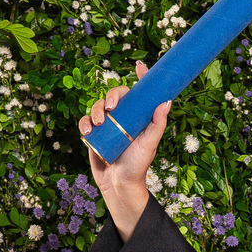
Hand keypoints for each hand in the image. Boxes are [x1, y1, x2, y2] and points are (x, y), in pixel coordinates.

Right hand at [78, 61, 171, 241]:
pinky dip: (85, 123)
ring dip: (96, 110)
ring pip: (98, 106)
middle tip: (111, 106)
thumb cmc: (137, 166)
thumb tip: (166, 102)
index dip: (141, 78)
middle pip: (115, 95)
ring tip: (99, 124)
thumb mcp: (149, 145)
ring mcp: (107, 125)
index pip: (139, 94)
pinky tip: (88, 132)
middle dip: (111, 95)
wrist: (119, 185)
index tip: (140, 66)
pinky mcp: (94, 134)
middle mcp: (122, 118)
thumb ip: (157, 124)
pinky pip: (85, 121)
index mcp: (138, 117)